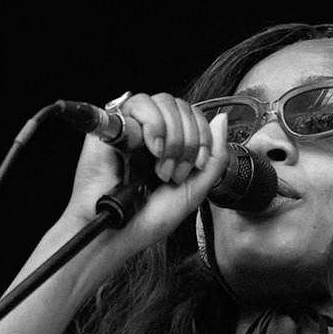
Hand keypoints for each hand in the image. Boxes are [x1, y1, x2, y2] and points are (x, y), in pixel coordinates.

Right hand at [61, 92, 230, 255]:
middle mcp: (151, 131)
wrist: (118, 232)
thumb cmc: (149, 217)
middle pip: (181, 106)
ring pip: (163, 101)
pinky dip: (153, 125)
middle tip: (175, 172)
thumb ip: (215, 155)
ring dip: (172, 136)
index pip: (194, 115)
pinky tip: (151, 149)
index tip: (197, 165)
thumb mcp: (195, 189)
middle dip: (187, 142)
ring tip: (160, 166)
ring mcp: (132, 125)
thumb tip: (222, 118)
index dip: (202, 136)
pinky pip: (137, 103)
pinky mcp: (111, 125)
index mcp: (171, 143)